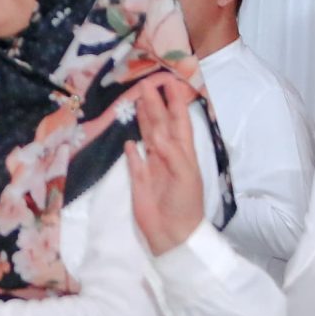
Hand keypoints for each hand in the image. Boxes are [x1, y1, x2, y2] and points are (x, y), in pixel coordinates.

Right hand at [126, 76, 206, 255]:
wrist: (173, 234)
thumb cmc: (185, 204)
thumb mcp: (184, 175)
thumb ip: (170, 153)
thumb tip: (154, 134)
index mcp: (183, 152)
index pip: (179, 122)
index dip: (174, 103)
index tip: (169, 82)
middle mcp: (168, 155)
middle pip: (161, 125)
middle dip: (155, 105)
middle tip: (145, 84)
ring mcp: (153, 166)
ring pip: (148, 137)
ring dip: (143, 119)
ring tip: (136, 101)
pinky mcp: (139, 180)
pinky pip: (135, 160)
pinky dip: (132, 150)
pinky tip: (129, 140)